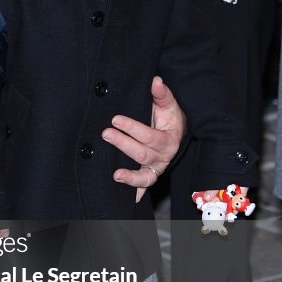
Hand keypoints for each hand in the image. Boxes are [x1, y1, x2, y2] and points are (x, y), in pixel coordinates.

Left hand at [101, 75, 185, 201]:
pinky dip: (134, 194)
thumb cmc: (168, 119)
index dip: (132, 128)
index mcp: (168, 140)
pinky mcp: (147, 177)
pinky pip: (141, 188)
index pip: (150, 135)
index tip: (115, 119)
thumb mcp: (168, 106)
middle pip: (143, 154)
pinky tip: (124, 199)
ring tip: (115, 174)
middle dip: (124, 144)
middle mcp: (163, 157)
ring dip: (129, 177)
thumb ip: (161, 94)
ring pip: (144, 176)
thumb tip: (155, 81)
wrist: (175, 135)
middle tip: (106, 134)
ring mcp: (154, 169)